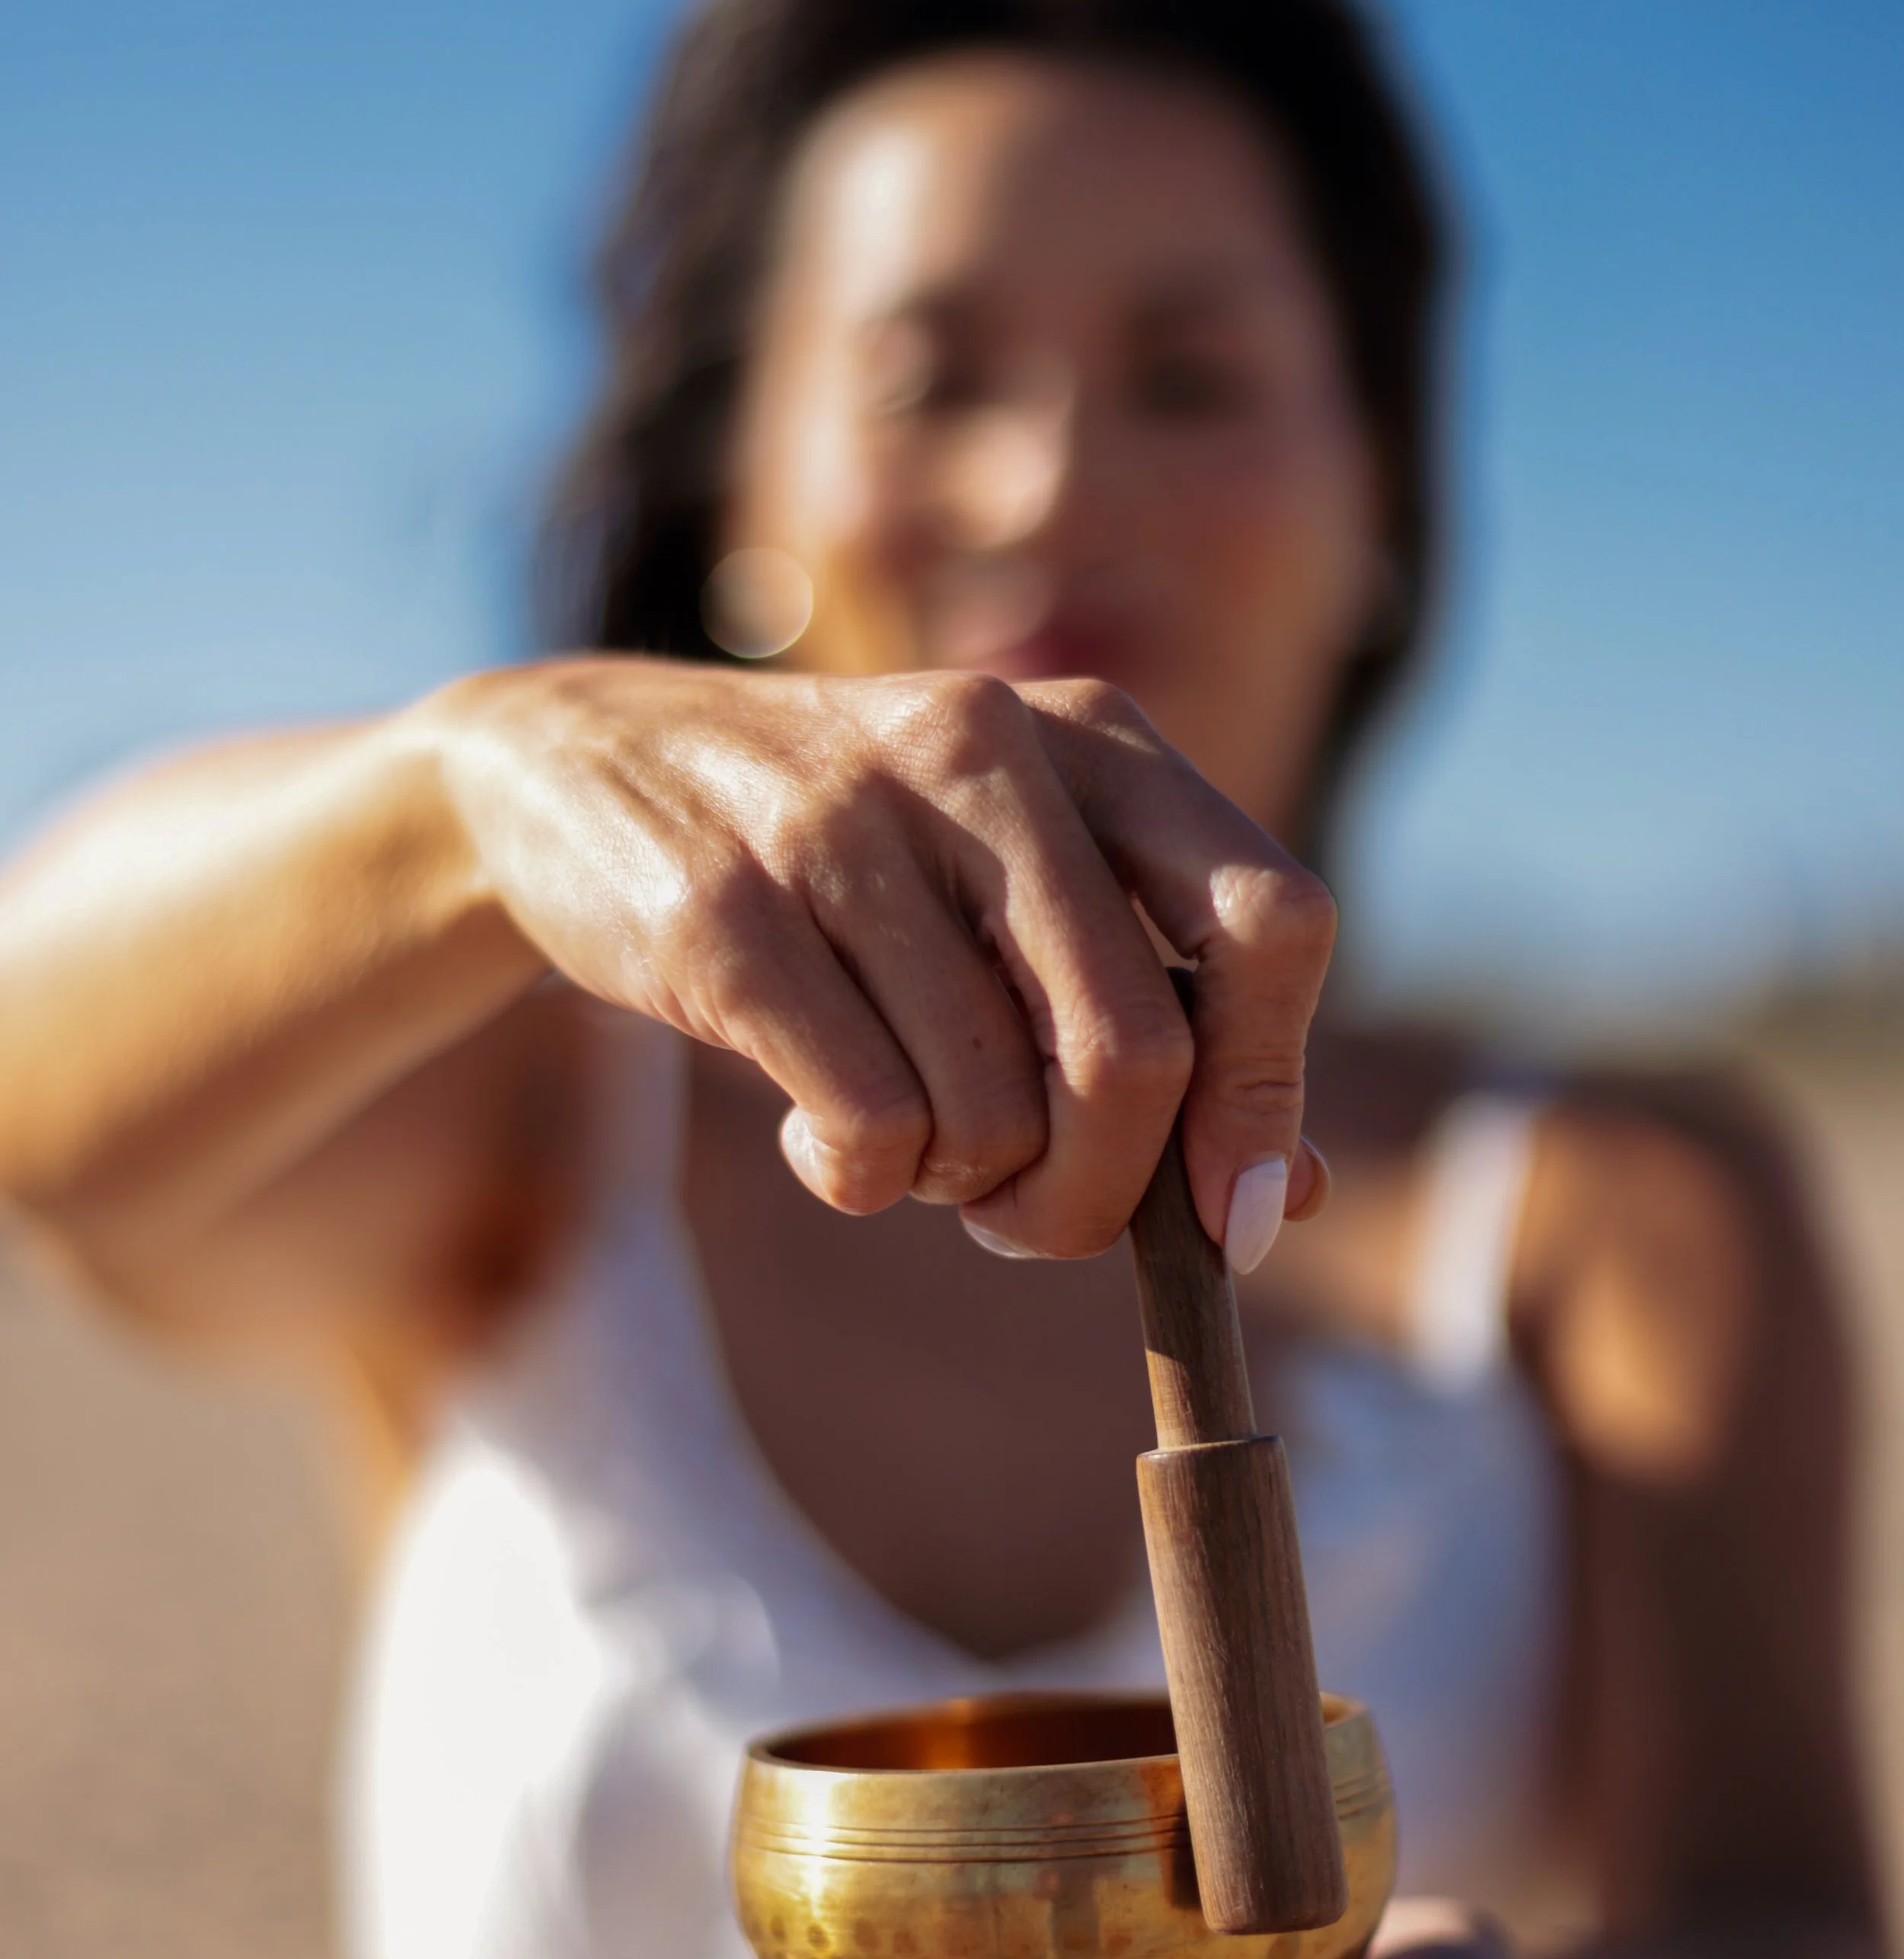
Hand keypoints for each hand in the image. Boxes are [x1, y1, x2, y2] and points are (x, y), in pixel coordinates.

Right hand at [425, 658, 1333, 1260]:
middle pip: (1135, 1055)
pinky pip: (866, 1127)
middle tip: (1026, 1218)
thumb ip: (1157, 1014)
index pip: (1273, 924)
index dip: (1266, 1093)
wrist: (572, 767)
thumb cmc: (844, 864)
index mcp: (1093, 739)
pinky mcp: (723, 914)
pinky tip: (816, 1133)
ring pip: (990, 1114)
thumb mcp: (1012, 888)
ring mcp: (843, 824)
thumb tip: (1285, 1201)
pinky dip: (858, 1177)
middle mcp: (983, 752)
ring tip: (898, 1129)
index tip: (1227, 1214)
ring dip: (955, 1181)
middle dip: (1094, 1195)